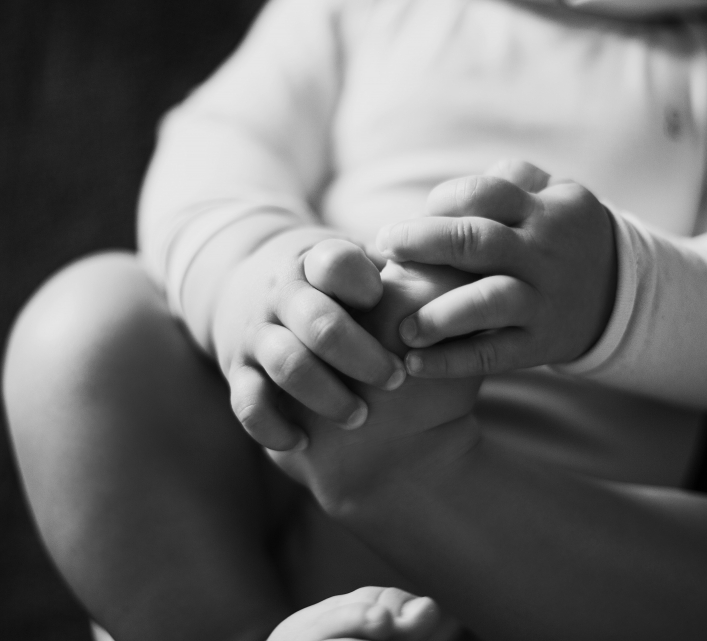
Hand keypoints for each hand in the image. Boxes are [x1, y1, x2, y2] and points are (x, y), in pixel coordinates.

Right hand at [213, 229, 405, 451]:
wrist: (249, 288)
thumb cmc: (335, 289)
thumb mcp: (360, 265)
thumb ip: (409, 271)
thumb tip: (467, 282)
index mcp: (316, 263)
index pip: (334, 263)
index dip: (363, 284)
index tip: (387, 303)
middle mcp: (282, 296)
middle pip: (319, 322)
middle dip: (363, 356)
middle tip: (396, 379)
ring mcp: (257, 335)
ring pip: (287, 365)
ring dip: (328, 395)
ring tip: (360, 416)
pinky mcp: (238, 374)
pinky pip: (247, 405)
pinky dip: (273, 427)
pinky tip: (303, 442)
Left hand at [374, 160, 617, 377]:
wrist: (621, 294)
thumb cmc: (563, 237)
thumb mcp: (554, 196)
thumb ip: (508, 180)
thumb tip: (443, 194)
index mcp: (541, 210)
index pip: (482, 193)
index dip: (437, 203)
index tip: (410, 219)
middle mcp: (541, 253)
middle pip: (476, 240)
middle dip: (422, 242)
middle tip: (384, 249)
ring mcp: (542, 300)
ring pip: (490, 301)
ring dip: (440, 314)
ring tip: (402, 326)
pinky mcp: (539, 343)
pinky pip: (493, 354)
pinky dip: (451, 362)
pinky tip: (415, 363)